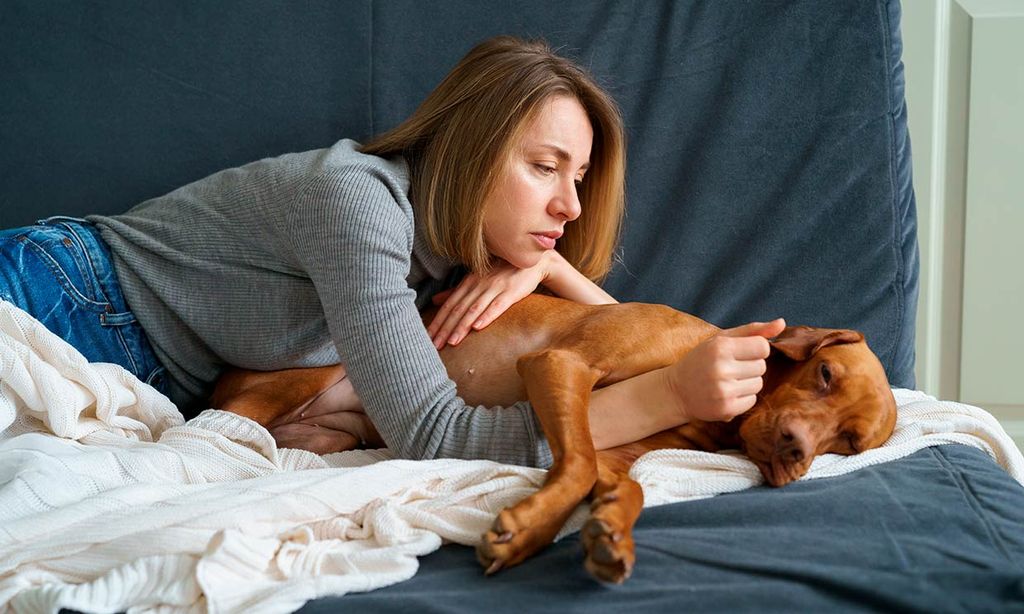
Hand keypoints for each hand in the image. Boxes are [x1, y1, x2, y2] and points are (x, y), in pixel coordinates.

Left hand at [427, 256, 550, 348]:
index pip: (449, 305)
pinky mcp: (511, 292)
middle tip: (434, 346)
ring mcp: (495, 288)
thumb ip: (456, 291)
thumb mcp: (477, 279)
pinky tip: (478, 327)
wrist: (531, 261)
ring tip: (451, 342)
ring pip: (474, 309)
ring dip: (461, 326)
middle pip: (458, 309)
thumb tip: (435, 301)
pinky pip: (497, 306)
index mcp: (468, 282)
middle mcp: (478, 284)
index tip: (428, 337)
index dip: (437, 321)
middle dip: (445, 329)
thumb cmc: (502, 272)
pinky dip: (486, 316)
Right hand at [665, 318, 785, 421]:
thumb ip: (752, 330)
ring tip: (728, 381)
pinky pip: (752, 400)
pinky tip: (727, 394)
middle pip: (762, 366)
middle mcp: (722, 369)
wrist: (676, 391)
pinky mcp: (726, 409)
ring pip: (759, 384)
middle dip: (750, 367)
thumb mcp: (721, 339)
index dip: (755, 349)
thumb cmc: (701, 360)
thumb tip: (782, 323)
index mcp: (720, 347)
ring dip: (748, 382)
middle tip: (730, 368)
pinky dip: (743, 398)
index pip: (763, 347)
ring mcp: (724, 391)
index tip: (740, 353)